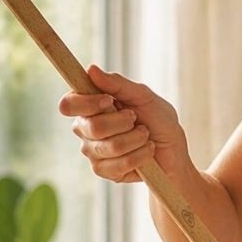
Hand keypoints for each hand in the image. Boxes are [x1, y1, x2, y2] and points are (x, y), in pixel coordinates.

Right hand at [58, 65, 189, 181]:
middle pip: (92, 127)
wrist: (173, 148)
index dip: (87, 103)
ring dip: (136, 138)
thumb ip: (117, 84)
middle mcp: (85, 130)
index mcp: (89, 107)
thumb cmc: (157, 118)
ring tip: (145, 135)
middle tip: (136, 119)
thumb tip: (91, 70)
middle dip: (123, 122)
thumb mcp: (142, 95)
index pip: (68, 104)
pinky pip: (120, 164)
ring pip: (110, 146)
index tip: (109, 101)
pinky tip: (147, 151)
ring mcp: (93, 152)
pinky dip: (141, 154)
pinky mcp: (105, 171)